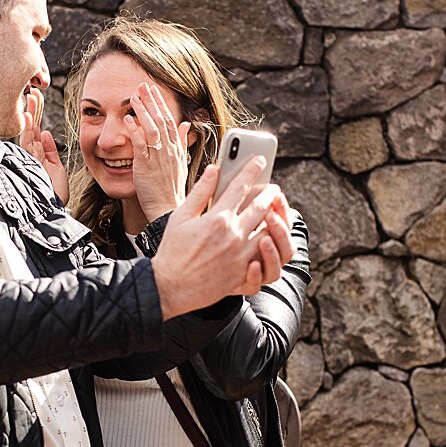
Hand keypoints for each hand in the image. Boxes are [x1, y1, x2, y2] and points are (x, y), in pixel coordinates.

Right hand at [16, 87, 67, 202]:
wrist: (52, 210)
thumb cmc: (54, 194)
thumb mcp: (57, 168)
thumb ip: (50, 151)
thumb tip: (45, 133)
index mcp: (39, 155)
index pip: (36, 130)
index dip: (37, 113)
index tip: (37, 97)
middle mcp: (32, 155)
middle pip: (31, 127)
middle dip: (33, 108)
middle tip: (33, 90)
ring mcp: (29, 158)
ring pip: (28, 131)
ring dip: (30, 113)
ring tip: (31, 96)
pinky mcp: (29, 163)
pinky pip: (27, 143)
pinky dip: (26, 129)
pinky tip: (27, 116)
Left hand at [124, 82, 188, 222]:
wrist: (168, 209)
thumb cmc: (172, 188)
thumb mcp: (180, 162)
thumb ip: (181, 142)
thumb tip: (186, 124)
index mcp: (176, 148)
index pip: (169, 120)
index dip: (161, 103)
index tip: (154, 89)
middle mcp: (169, 150)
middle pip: (161, 119)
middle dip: (152, 101)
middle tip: (143, 85)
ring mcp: (158, 157)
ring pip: (151, 128)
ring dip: (143, 111)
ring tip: (134, 96)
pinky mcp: (146, 166)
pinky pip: (140, 145)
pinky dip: (135, 131)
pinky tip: (128, 120)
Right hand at [149, 156, 288, 316]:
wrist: (171, 286)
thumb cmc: (172, 250)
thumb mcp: (180, 217)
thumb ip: (200, 192)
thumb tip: (213, 170)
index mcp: (217, 218)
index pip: (240, 186)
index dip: (251, 170)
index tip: (260, 160)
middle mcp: (234, 234)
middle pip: (261, 206)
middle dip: (270, 193)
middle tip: (274, 188)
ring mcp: (242, 254)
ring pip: (269, 229)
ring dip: (275, 217)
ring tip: (274, 211)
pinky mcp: (244, 271)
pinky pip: (266, 254)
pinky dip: (270, 243)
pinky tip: (269, 236)